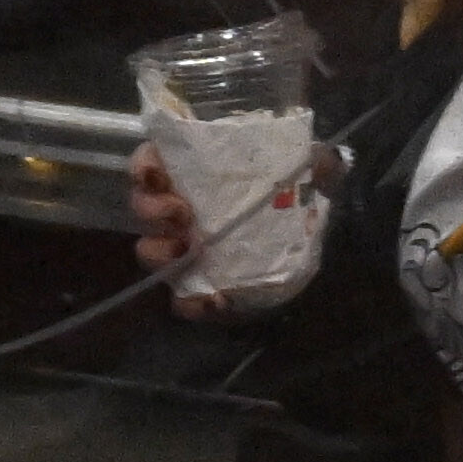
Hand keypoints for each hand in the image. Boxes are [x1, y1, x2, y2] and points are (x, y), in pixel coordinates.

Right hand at [122, 135, 327, 319]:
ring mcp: (185, 251)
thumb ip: (317, 161)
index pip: (153, 162)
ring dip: (158, 253)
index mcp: (199, 174)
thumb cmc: (303, 198)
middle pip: (143, 205)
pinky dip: (189, 302)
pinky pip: (180, 299)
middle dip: (151, 209)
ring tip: (186, 254)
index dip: (145, 166)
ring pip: (150, 251)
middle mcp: (181, 209)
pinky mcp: (199, 288)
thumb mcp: (314, 170)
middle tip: (180, 214)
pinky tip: (211, 300)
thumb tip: (320, 159)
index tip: (158, 176)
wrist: (314, 249)